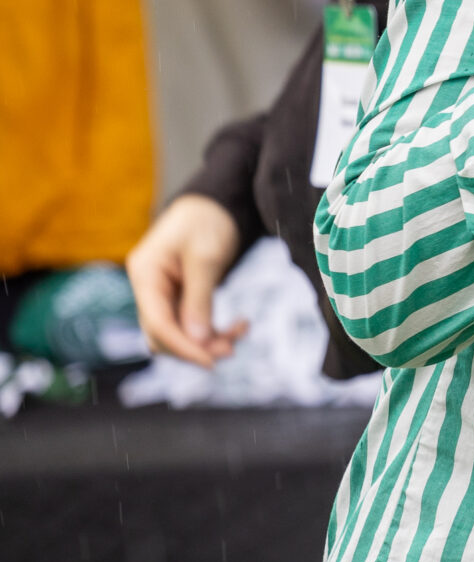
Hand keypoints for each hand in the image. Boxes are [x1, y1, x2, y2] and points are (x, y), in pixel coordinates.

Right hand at [125, 194, 246, 366]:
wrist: (218, 199)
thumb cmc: (209, 219)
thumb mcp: (206, 257)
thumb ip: (199, 299)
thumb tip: (198, 342)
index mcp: (145, 274)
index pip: (157, 323)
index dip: (182, 347)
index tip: (211, 361)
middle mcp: (148, 286)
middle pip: (163, 333)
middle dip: (195, 346)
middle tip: (231, 350)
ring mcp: (163, 291)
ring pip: (178, 331)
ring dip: (206, 339)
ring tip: (240, 333)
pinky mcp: (180, 294)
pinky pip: (190, 321)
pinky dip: (211, 328)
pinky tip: (237, 325)